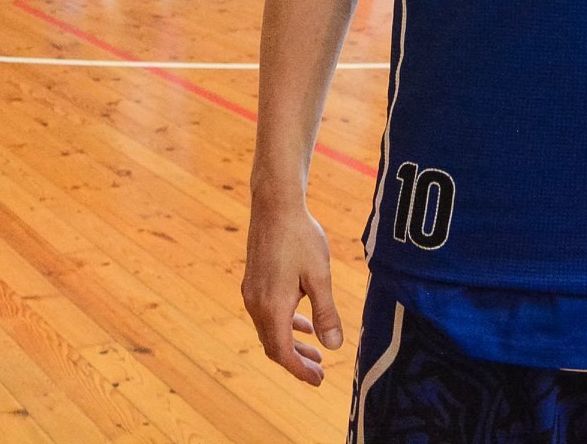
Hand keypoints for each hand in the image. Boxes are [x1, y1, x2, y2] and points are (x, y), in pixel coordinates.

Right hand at [242, 200, 342, 385]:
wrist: (275, 206)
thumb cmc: (301, 238)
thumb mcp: (320, 276)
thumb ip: (326, 312)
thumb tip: (335, 345)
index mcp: (272, 307)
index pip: (282, 353)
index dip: (300, 370)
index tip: (318, 380)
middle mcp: (256, 305)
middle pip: (274, 346)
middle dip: (297, 362)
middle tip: (320, 372)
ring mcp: (252, 293)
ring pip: (270, 330)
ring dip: (291, 344)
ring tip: (316, 353)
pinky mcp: (254, 283)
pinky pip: (268, 315)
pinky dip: (285, 325)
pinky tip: (302, 324)